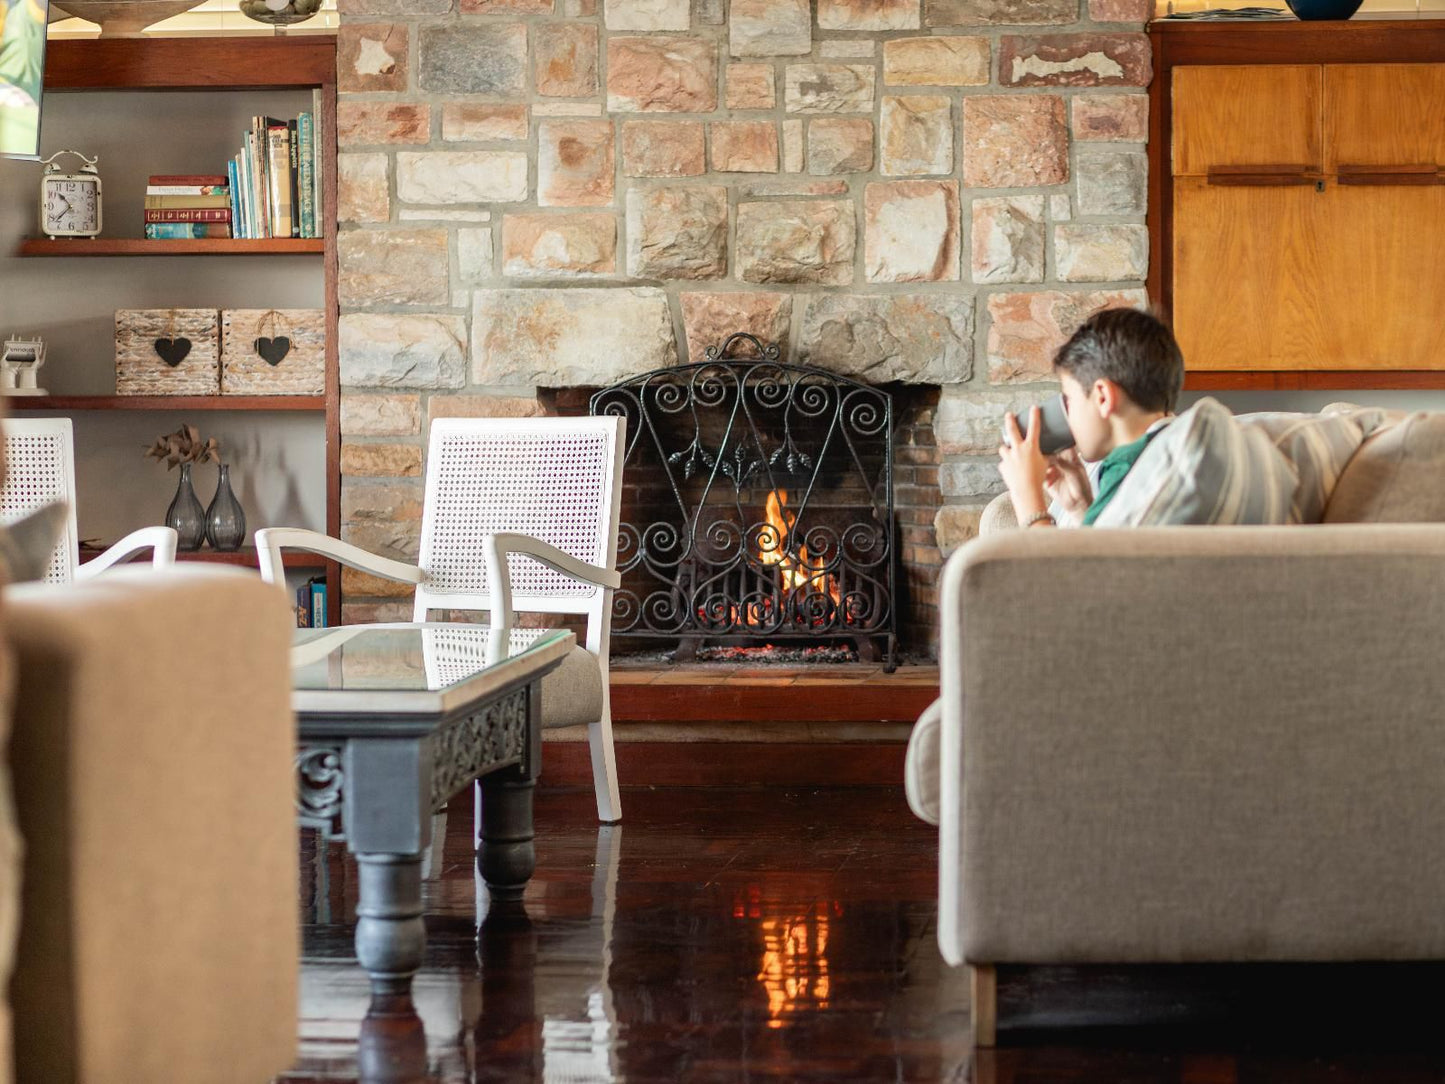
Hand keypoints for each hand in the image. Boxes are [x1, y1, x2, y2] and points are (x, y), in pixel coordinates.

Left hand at [998, 408, 1049, 522]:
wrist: (1026, 490)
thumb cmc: (1038, 478)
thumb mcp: (1045, 464)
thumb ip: (1045, 457)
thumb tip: (1049, 454)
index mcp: (1031, 446)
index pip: (1034, 427)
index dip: (1034, 416)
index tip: (1033, 407)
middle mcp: (1018, 449)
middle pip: (1012, 430)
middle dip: (1010, 420)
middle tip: (1009, 415)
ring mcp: (1008, 457)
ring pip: (1004, 448)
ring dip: (1007, 450)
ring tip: (1011, 455)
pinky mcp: (1002, 466)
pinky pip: (1004, 464)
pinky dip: (1008, 466)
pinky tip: (1013, 473)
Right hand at [1043, 446, 1091, 519]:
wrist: (1078, 504)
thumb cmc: (1082, 488)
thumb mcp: (1075, 472)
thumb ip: (1063, 463)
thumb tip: (1052, 456)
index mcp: (1070, 459)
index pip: (1061, 447)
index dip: (1055, 444)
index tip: (1049, 443)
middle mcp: (1061, 464)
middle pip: (1051, 454)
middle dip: (1045, 453)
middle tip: (1041, 453)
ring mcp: (1054, 472)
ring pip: (1044, 463)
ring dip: (1040, 463)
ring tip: (1039, 464)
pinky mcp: (1047, 481)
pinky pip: (1040, 475)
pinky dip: (1037, 474)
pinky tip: (1037, 473)